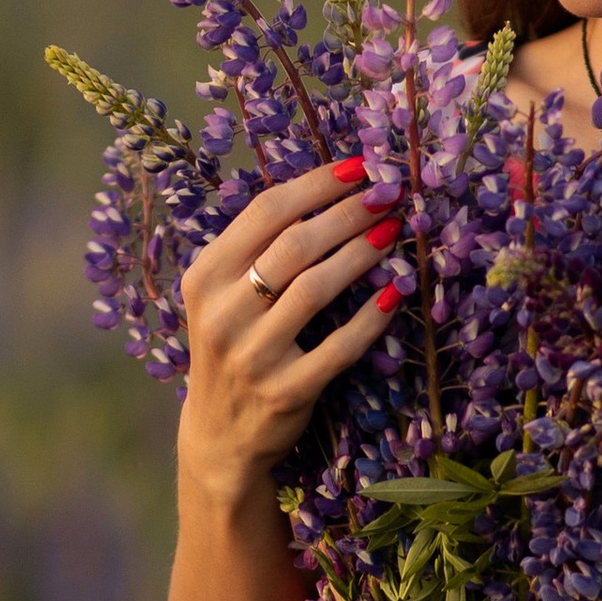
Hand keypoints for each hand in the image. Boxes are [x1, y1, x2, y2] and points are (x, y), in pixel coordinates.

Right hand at [175, 160, 398, 503]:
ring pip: (316, 289)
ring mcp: (253, 356)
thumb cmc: (233, 348)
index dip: (317, 184)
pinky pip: (339, 347)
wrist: (220, 434)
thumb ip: (259, 249)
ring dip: (362, 254)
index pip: (265, 213)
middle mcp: (223, 314)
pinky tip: (396, 293)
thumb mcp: (224, 296)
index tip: (358, 166)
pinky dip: (372, 318)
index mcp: (205, 277)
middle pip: (294, 245)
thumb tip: (328, 191)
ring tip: (393, 231)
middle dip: (348, 213)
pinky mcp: (286, 392)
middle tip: (388, 194)